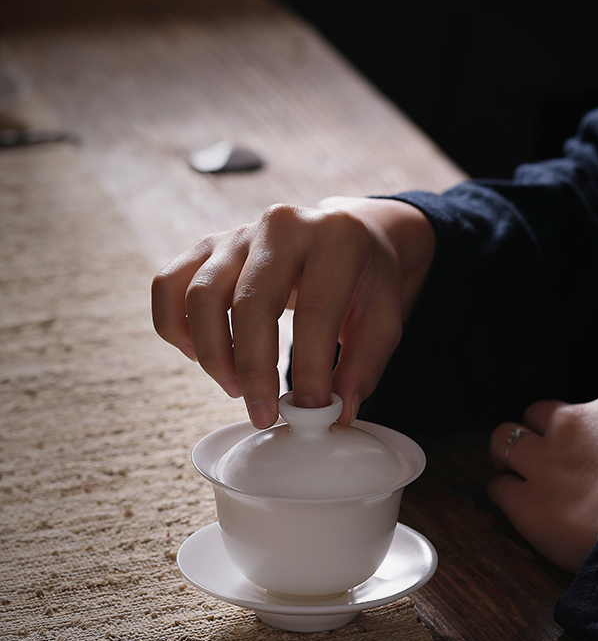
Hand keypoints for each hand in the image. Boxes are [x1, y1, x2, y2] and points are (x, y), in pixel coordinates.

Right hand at [151, 196, 434, 427]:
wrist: (346, 234)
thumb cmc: (365, 281)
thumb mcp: (386, 318)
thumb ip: (363, 366)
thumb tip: (337, 412)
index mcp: (335, 238)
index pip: (316, 310)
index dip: (310, 369)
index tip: (311, 412)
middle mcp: (281, 226)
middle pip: (249, 302)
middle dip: (253, 369)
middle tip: (264, 414)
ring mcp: (238, 233)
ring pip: (200, 294)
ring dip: (213, 353)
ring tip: (236, 390)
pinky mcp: (207, 246)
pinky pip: (168, 285)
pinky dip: (174, 326)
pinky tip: (196, 355)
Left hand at [487, 382, 597, 571]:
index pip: (580, 403)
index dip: (575, 427)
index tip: (578, 445)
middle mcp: (573, 422)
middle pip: (533, 414)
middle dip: (535, 433)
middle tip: (540, 456)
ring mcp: (545, 460)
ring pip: (503, 441)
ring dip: (508, 456)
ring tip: (515, 472)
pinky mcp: (527, 500)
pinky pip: (498, 487)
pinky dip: (504, 493)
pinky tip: (517, 503)